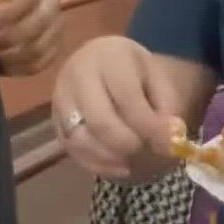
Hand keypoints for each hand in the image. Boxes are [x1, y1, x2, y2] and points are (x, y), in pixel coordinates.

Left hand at [0, 0, 60, 75]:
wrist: (6, 18)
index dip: (6, 14)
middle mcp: (51, 8)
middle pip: (36, 26)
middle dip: (7, 37)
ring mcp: (55, 32)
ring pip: (37, 48)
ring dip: (10, 54)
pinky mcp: (53, 53)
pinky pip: (38, 65)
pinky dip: (18, 67)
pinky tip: (1, 63)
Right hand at [52, 36, 182, 180]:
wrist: (101, 61)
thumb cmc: (134, 71)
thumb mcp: (158, 77)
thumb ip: (167, 107)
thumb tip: (169, 140)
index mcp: (110, 56)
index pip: (127, 97)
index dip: (149, 126)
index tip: (168, 144)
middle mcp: (78, 74)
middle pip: (100, 121)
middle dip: (128, 145)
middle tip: (148, 154)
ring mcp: (61, 99)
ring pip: (81, 139)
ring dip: (110, 158)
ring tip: (134, 163)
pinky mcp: (54, 121)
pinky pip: (72, 150)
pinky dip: (97, 165)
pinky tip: (120, 167)